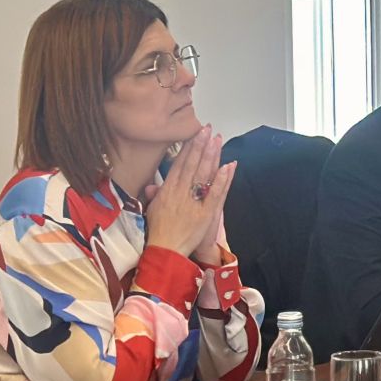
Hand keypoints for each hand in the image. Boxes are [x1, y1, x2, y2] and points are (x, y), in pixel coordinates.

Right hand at [143, 127, 227, 259]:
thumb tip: (152, 184)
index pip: (180, 164)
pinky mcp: (206, 214)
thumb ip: (155, 195)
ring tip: (217, 139)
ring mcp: (193, 202)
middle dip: (200, 145)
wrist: (165, 252)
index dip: (188, 148)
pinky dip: (222, 180)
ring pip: (203, 175)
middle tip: (208, 129)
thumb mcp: (152, 210)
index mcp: (167, 191)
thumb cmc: (159, 232)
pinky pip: (216, 194)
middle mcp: (180, 193)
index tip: (195, 134)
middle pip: (192, 165)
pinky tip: (228, 166)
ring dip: (211, 156)